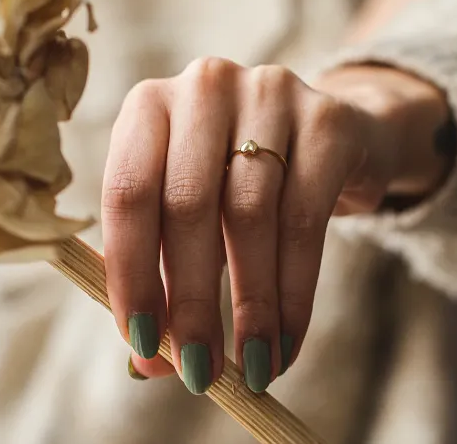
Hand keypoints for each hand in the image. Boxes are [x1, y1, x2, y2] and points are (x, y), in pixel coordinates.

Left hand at [103, 59, 447, 392]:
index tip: (141, 343)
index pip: (127, 192)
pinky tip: (287, 339)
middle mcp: (205, 85)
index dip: (130, 273)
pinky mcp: (328, 120)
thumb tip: (149, 363)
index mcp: (149, 105)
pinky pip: (306, 219)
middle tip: (198, 371)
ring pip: (249, 215)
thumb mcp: (191, 215)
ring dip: (249, 304)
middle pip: (187, 204)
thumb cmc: (238, 181)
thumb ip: (163, 275)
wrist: (329, 138)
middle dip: (190, 299)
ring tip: (253, 364)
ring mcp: (270, 92)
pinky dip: (294, 292)